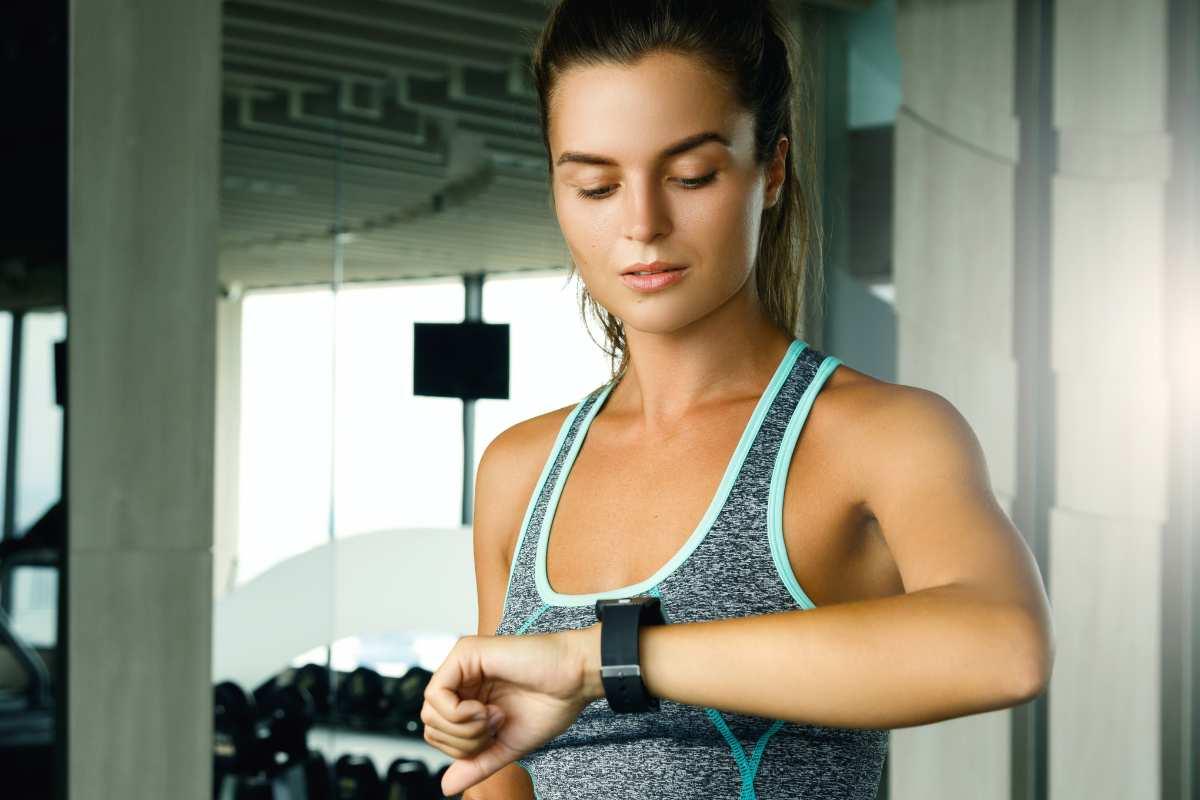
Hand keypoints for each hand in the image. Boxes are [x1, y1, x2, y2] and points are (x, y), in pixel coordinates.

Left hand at [421, 624, 600, 796]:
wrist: (573, 680)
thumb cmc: (549, 705)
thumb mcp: (505, 745)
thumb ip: (476, 764)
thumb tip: (445, 788)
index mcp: (469, 697)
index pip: (438, 732)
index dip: (461, 748)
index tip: (494, 734)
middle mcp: (461, 678)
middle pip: (430, 724)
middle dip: (462, 740)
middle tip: (495, 725)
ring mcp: (461, 664)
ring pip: (429, 712)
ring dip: (464, 727)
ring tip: (494, 716)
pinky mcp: (464, 652)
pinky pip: (435, 694)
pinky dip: (459, 713)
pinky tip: (486, 709)